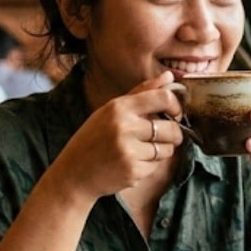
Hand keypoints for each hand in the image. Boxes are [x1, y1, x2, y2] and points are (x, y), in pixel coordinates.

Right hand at [50, 71, 185, 199]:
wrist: (74, 174)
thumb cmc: (93, 138)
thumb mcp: (111, 110)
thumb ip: (142, 92)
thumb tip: (170, 77)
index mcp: (119, 107)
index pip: (163, 98)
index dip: (176, 106)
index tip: (175, 113)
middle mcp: (124, 127)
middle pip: (171, 128)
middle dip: (174, 134)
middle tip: (166, 137)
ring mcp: (128, 150)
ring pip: (167, 149)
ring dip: (162, 151)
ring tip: (143, 151)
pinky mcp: (132, 171)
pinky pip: (156, 166)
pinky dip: (149, 166)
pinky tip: (132, 163)